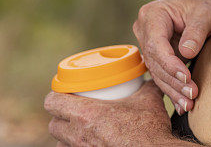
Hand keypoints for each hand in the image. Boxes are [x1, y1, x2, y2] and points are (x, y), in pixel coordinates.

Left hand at [44, 81, 178, 146]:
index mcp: (86, 114)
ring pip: (61, 143)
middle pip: (53, 125)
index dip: (55, 95)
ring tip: (83, 129)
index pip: (52, 102)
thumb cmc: (148, 130)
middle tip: (75, 110)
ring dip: (68, 136)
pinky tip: (92, 143)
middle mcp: (78, 135)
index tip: (64, 91)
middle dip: (61, 117)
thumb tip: (148, 79)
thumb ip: (147, 86)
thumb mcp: (149, 101)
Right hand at [133, 0, 210, 113]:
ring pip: (157, 72)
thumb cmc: (203, 3)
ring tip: (189, 103)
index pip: (156, 45)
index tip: (187, 77)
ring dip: (173, 89)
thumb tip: (186, 54)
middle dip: (174, 81)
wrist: (202, 1)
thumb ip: (196, 32)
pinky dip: (173, 88)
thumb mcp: (205, 13)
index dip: (170, 64)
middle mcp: (144, 29)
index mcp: (152, 15)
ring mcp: (147, 43)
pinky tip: (182, 104)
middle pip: (155, 62)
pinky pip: (162, 74)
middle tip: (193, 95)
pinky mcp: (155, 55)